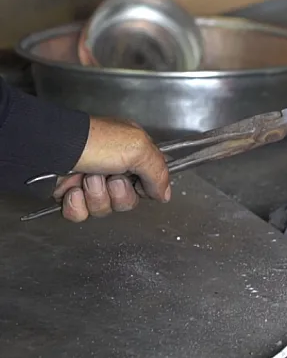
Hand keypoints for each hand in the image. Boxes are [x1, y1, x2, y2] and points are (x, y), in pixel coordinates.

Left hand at [53, 117, 170, 221]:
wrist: (52, 148)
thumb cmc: (95, 142)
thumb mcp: (140, 149)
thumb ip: (159, 173)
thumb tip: (164, 194)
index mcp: (130, 154)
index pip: (149, 183)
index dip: (145, 189)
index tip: (139, 184)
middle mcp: (112, 169)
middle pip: (128, 200)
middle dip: (119, 193)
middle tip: (110, 177)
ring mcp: (90, 183)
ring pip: (105, 209)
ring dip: (97, 196)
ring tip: (86, 178)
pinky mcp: (71, 196)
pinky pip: (82, 215)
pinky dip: (77, 205)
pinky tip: (72, 190)